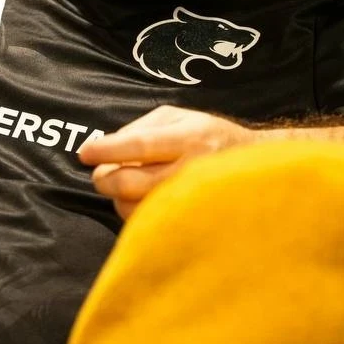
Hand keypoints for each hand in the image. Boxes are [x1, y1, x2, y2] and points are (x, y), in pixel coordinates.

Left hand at [78, 105, 257, 219]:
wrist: (258, 167)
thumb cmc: (209, 136)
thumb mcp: (177, 117)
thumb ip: (140, 128)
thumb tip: (106, 148)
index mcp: (190, 137)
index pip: (140, 145)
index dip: (107, 150)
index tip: (85, 154)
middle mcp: (195, 170)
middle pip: (133, 183)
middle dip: (105, 179)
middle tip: (100, 175)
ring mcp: (196, 201)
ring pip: (138, 210)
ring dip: (119, 199)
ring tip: (124, 188)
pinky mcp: (195, 224)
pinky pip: (152, 226)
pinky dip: (137, 215)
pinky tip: (142, 202)